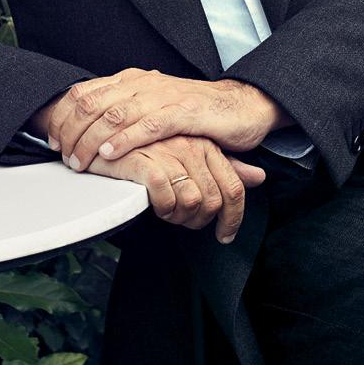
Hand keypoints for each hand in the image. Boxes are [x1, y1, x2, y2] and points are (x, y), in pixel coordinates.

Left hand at [46, 68, 289, 170]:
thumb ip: (122, 113)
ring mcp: (163, 96)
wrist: (239, 106)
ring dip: (91, 140)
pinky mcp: (183, 113)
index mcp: (132, 80)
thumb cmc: (193, 112)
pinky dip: (125, 140)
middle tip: (62, 156)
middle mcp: (143, 83)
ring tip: (79, 162)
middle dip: (71, 131)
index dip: (63, 117)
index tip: (52, 141)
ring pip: (115, 114)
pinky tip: (110, 154)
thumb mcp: (151, 108)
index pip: (85, 93)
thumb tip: (85, 130)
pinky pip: (147, 125)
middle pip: (93, 103)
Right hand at [77, 133, 266, 242]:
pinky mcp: (147, 161)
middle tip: (180, 221)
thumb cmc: (149, 145)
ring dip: (177, 218)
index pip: (233, 189)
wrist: (104, 129)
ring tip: (162, 210)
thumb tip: (258, 177)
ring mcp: (170, 152)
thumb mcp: (191, 152)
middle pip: (213, 202)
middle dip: (198, 223)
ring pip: (192, 203)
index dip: (232, 219)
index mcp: (205, 144)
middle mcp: (192, 146)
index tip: (224, 235)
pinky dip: (161, 210)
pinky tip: (151, 206)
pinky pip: (167, 200)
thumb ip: (224, 164)